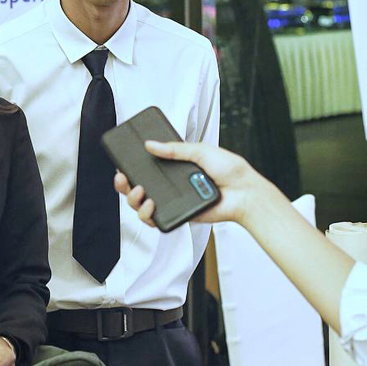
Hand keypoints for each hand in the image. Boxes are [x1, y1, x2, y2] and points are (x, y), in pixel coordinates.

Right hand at [114, 141, 273, 226]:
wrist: (245, 192)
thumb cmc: (229, 170)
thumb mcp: (200, 151)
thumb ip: (175, 149)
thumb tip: (150, 144)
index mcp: (175, 167)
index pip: (147, 167)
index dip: (131, 168)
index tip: (121, 165)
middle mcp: (171, 185)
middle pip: (138, 188)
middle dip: (124, 185)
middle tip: (124, 179)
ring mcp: (173, 201)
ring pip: (142, 205)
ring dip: (134, 200)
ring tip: (141, 193)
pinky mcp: (179, 216)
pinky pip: (156, 220)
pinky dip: (147, 215)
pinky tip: (150, 207)